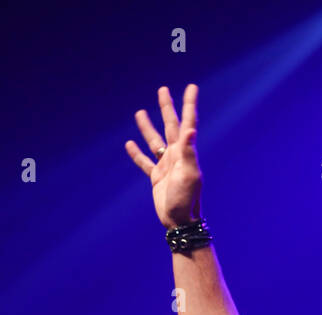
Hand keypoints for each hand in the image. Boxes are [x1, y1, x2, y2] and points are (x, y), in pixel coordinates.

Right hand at [125, 84, 202, 227]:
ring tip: (140, 112)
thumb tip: (190, 129)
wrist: (179, 221)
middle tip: (163, 90)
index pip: (187, 122)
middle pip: (170, 126)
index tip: (192, 87)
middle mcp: (176, 155)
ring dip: (147, 126)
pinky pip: (144, 162)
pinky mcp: (156, 177)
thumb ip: (189, 151)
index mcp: (185, 152)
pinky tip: (129, 144)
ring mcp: (165, 166)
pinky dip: (136, 153)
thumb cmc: (186, 198)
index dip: (189, 104)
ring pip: (154, 141)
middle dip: (167, 107)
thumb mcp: (189, 174)